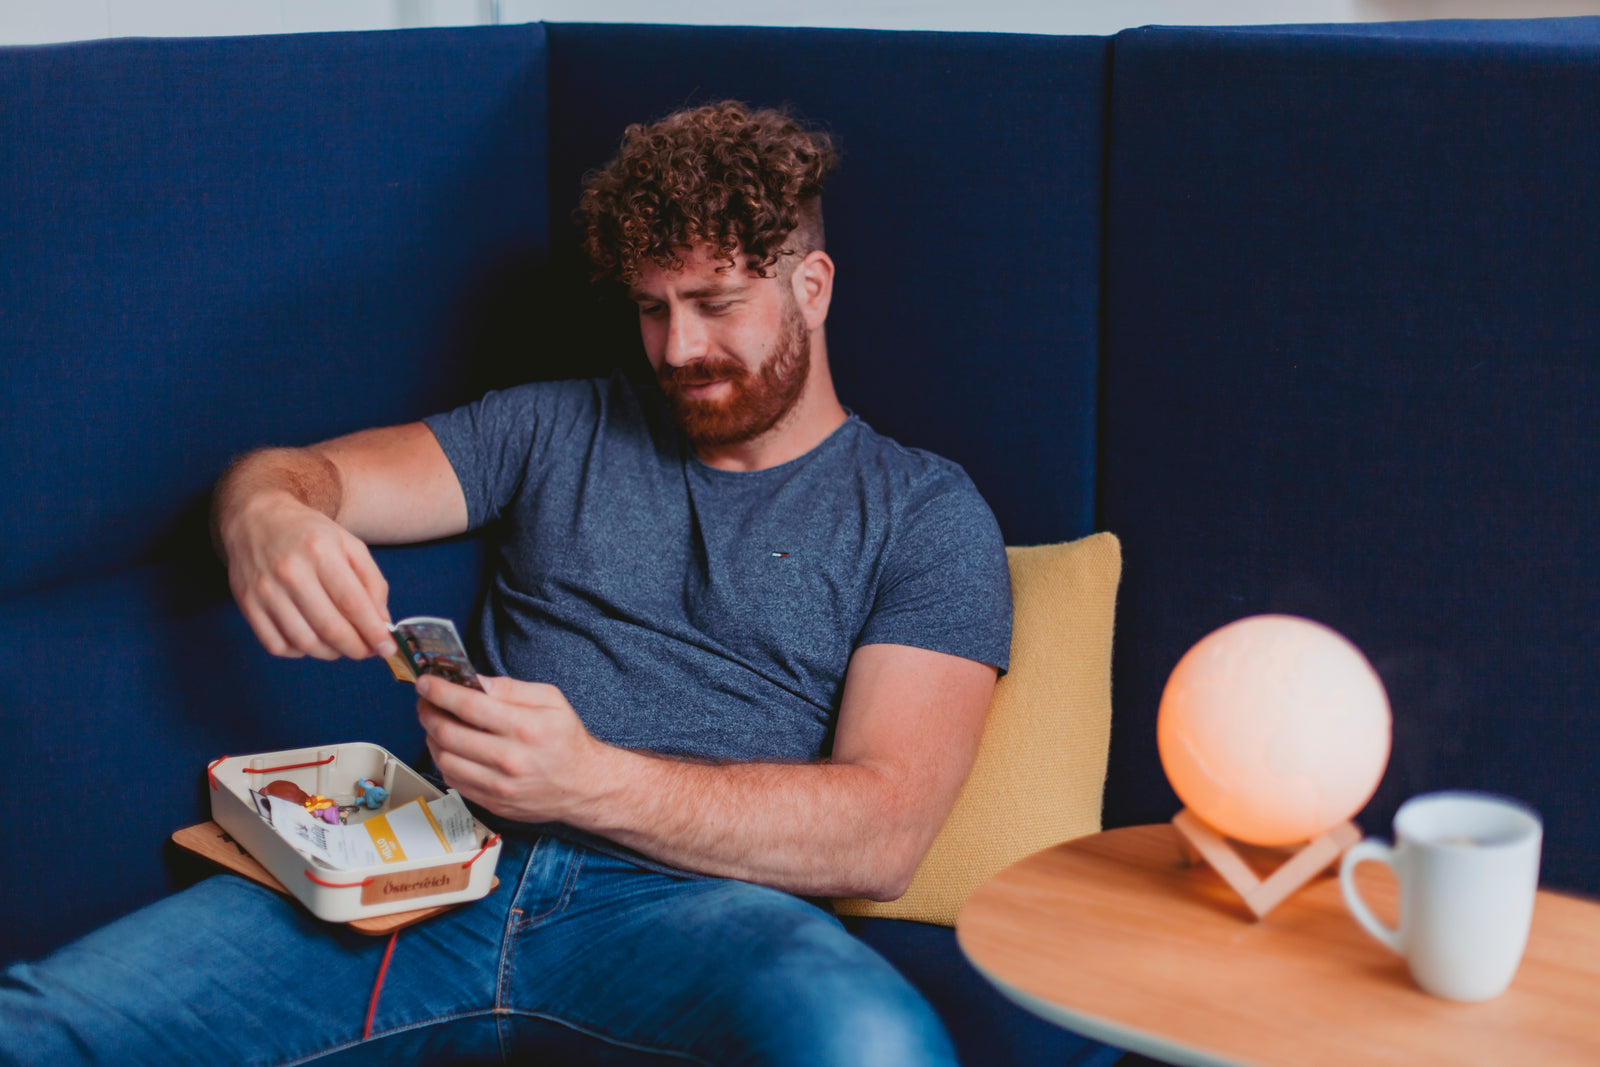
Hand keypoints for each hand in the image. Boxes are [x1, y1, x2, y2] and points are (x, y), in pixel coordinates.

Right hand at [220, 491, 395, 660]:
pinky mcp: (247, 604)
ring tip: (342, 645)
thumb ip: (372, 581)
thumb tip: (382, 622)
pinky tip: (311, 640)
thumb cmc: (309, 534)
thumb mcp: (350, 545)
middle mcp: (290, 571)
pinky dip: (299, 652)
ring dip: (330, 653)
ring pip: (304, 642)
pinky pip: (276, 645)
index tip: (387, 648)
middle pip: (329, 627)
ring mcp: (265, 590)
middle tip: (367, 651)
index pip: (352, 603)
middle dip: (356, 648)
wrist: (256, 518)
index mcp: (320, 551)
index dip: (373, 631)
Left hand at [416, 674, 606, 823]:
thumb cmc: (567, 741)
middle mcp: (509, 759)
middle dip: (428, 711)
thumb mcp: (551, 701)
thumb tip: (476, 681)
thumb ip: (511, 688)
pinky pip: (452, 779)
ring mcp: (498, 785)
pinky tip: (448, 746)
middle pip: (448, 732)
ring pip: (444, 758)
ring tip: (435, 722)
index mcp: (525, 728)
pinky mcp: (491, 802)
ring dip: (430, 736)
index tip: (426, 683)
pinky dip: (442, 759)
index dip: (439, 691)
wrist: (583, 786)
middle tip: (425, 701)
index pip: (468, 705)